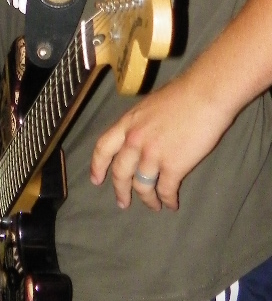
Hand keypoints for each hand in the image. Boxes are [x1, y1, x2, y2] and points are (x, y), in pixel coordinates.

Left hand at [90, 71, 231, 212]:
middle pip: (120, 172)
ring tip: (153, 206)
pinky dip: (168, 200)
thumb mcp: (149, 106)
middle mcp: (135, 140)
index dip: (97, 166)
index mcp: (127, 123)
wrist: (204, 94)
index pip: (103, 147)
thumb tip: (142, 135)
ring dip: (148, 200)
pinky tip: (171, 204)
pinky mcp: (173, 166)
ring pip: (142, 186)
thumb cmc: (182, 94)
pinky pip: (166, 190)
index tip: (96, 180)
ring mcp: (152, 154)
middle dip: (120, 191)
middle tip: (123, 203)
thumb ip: (141, 123)